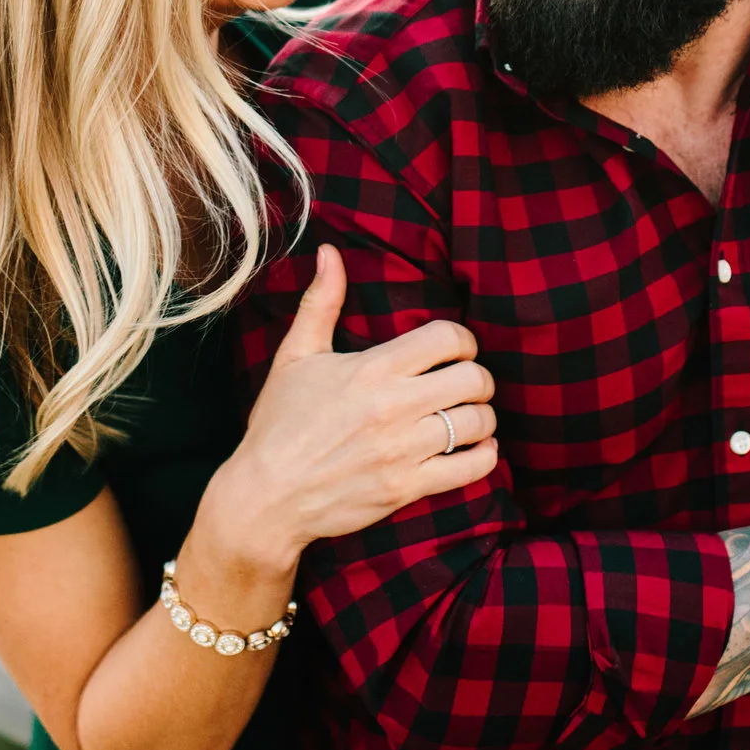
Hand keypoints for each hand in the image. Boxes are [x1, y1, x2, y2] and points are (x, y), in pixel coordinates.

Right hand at [200, 247, 497, 578]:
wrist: (265, 497)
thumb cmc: (278, 424)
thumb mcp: (295, 357)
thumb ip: (321, 303)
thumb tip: (329, 252)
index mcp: (372, 369)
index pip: (448, 338)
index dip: (463, 341)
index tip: (456, 351)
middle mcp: (392, 407)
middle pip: (473, 379)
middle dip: (478, 378)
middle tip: (466, 384)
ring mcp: (402, 451)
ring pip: (477, 423)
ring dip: (482, 417)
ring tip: (469, 416)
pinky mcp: (406, 488)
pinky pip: (470, 468)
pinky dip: (484, 456)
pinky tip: (476, 449)